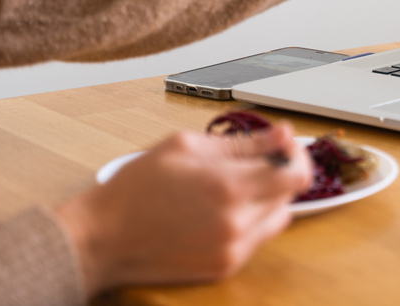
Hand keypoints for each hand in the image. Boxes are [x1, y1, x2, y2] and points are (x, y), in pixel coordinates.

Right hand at [54, 122, 311, 295]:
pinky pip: (257, 239)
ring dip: (268, 198)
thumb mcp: (187, 146)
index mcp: (229, 186)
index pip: (296, 173)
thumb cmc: (137, 187)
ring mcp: (232, 249)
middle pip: (291, 196)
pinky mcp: (224, 267)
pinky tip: (221, 208)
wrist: (104, 237)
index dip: (296, 154)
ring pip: (278, 218)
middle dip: (281, 173)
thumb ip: (242, 142)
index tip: (284, 145)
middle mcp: (237, 223)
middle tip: (259, 160)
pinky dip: (250, 220)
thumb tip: (281, 132)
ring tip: (235, 185)